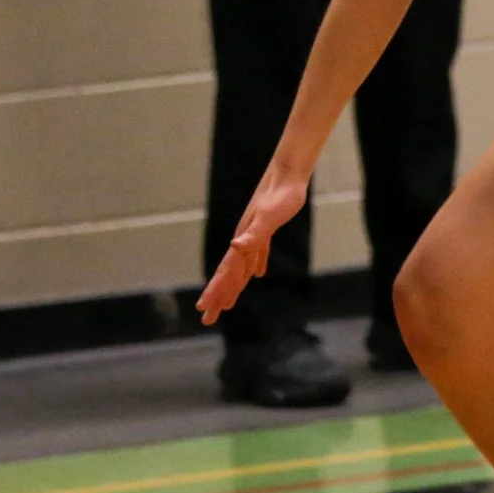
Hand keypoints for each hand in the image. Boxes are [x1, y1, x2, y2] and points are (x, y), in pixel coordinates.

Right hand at [198, 168, 308, 323]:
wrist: (289, 173)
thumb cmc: (282, 195)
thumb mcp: (269, 217)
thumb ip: (252, 235)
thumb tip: (235, 246)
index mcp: (243, 241)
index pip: (225, 273)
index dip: (215, 292)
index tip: (204, 311)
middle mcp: (243, 240)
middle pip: (228, 274)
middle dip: (218, 297)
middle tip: (207, 319)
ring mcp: (253, 234)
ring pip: (240, 267)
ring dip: (233, 286)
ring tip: (228, 304)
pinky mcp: (266, 229)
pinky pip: (256, 254)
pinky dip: (254, 266)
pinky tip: (257, 274)